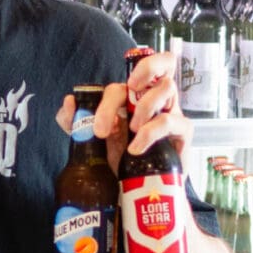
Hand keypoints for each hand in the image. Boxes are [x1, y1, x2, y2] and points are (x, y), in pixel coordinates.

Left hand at [55, 51, 185, 178]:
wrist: (143, 188)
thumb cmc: (122, 159)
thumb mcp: (95, 141)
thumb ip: (76, 123)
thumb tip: (69, 102)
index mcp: (136, 96)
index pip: (132, 74)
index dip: (114, 91)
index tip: (101, 121)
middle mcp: (156, 98)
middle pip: (163, 64)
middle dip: (147, 69)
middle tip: (131, 89)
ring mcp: (172, 113)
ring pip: (167, 88)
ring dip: (144, 106)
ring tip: (132, 131)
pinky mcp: (182, 132)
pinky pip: (171, 121)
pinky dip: (150, 133)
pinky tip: (136, 149)